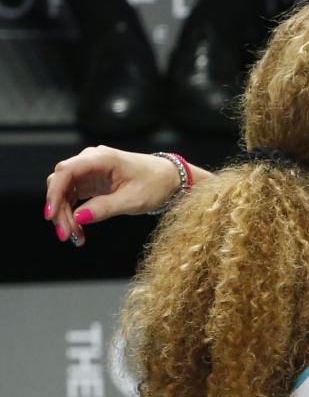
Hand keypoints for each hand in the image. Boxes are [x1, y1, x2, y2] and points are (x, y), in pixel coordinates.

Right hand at [44, 146, 182, 246]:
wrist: (169, 179)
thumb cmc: (154, 184)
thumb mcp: (132, 200)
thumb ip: (105, 208)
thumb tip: (79, 218)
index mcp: (101, 159)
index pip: (66, 171)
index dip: (54, 193)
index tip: (51, 215)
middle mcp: (91, 161)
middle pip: (61, 182)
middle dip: (59, 210)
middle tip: (66, 236)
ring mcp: (90, 171)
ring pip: (64, 192)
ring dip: (65, 215)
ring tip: (75, 238)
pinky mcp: (92, 182)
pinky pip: (73, 197)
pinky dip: (73, 214)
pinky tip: (79, 230)